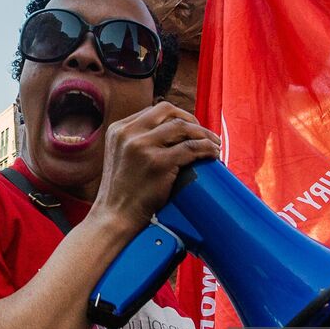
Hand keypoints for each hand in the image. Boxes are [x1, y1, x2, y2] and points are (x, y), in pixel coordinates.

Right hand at [91, 102, 220, 232]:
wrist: (115, 217)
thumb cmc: (122, 192)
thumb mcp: (120, 156)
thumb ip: (136, 141)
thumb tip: (169, 133)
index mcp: (118, 129)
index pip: (154, 111)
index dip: (176, 116)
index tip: (189, 128)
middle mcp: (129, 133)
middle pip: (168, 111)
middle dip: (191, 119)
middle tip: (203, 133)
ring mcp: (143, 147)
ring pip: (183, 127)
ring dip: (204, 133)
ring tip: (214, 144)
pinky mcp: (158, 163)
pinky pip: (191, 148)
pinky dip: (206, 148)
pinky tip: (213, 153)